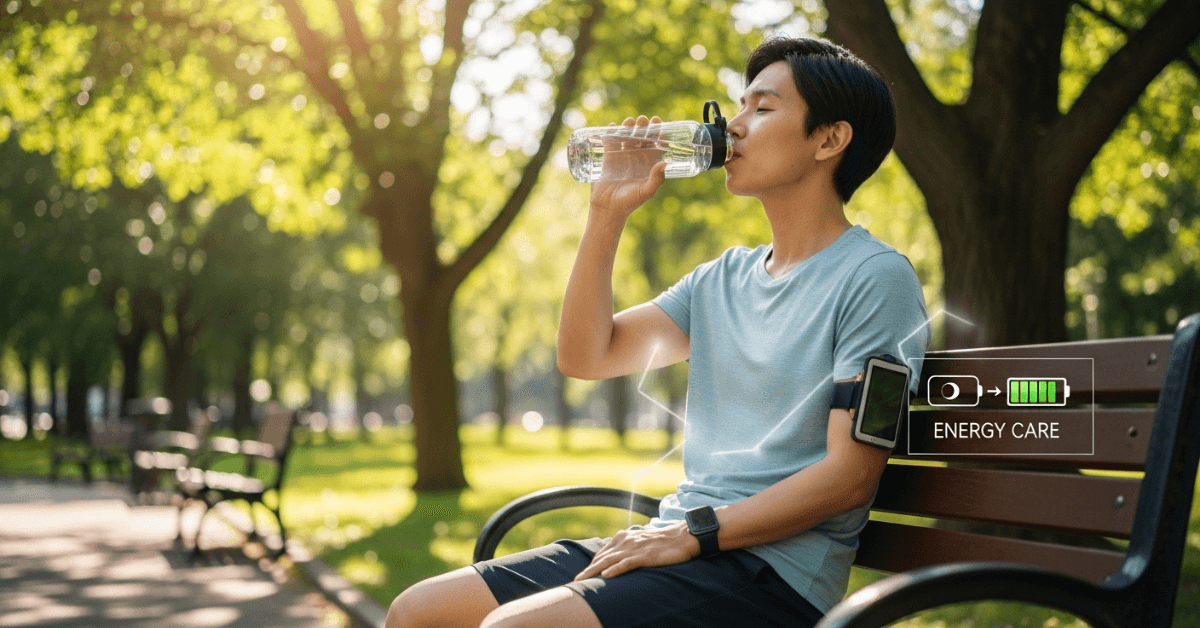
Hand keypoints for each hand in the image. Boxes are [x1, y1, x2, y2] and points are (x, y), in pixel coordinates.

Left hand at [573, 523, 699, 580]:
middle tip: (576, 580)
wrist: (682, 537)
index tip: (583, 574)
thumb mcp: (642, 542)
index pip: (603, 552)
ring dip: (594, 571)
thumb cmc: (663, 542)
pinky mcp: (645, 556)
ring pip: (610, 561)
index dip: (592, 563)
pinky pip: (626, 564)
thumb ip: (629, 547)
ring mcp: (635, 548)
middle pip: (602, 558)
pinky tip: (606, 576)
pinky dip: (615, 570)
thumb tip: (619, 557)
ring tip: (583, 580)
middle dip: (588, 570)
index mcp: (624, 537)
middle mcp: (626, 541)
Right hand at [588, 115, 667, 221]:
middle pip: (642, 138)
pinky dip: (611, 133)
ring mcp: (622, 157)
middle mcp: (637, 158)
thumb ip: (656, 179)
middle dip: (644, 127)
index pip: (656, 145)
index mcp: (649, 164)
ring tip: (629, 121)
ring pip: (627, 137)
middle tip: (644, 120)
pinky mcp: (608, 158)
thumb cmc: (630, 202)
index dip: (659, 134)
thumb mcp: (646, 191)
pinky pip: (610, 142)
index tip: (659, 125)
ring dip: (629, 127)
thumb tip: (665, 162)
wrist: (608, 208)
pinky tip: (613, 126)